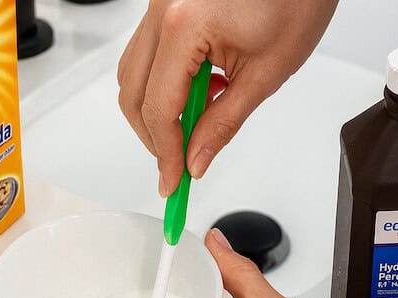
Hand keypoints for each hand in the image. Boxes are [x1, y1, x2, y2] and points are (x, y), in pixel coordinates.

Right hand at [117, 0, 338, 195]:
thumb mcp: (266, 72)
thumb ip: (224, 122)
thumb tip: (196, 158)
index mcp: (184, 26)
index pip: (158, 107)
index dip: (164, 152)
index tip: (173, 180)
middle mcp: (161, 11)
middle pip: (132, 93)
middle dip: (153, 136)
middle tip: (178, 162)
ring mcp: (158, 6)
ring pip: (132, 74)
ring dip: (158, 108)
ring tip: (200, 117)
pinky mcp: (165, 6)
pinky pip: (147, 54)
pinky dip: (164, 82)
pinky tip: (199, 88)